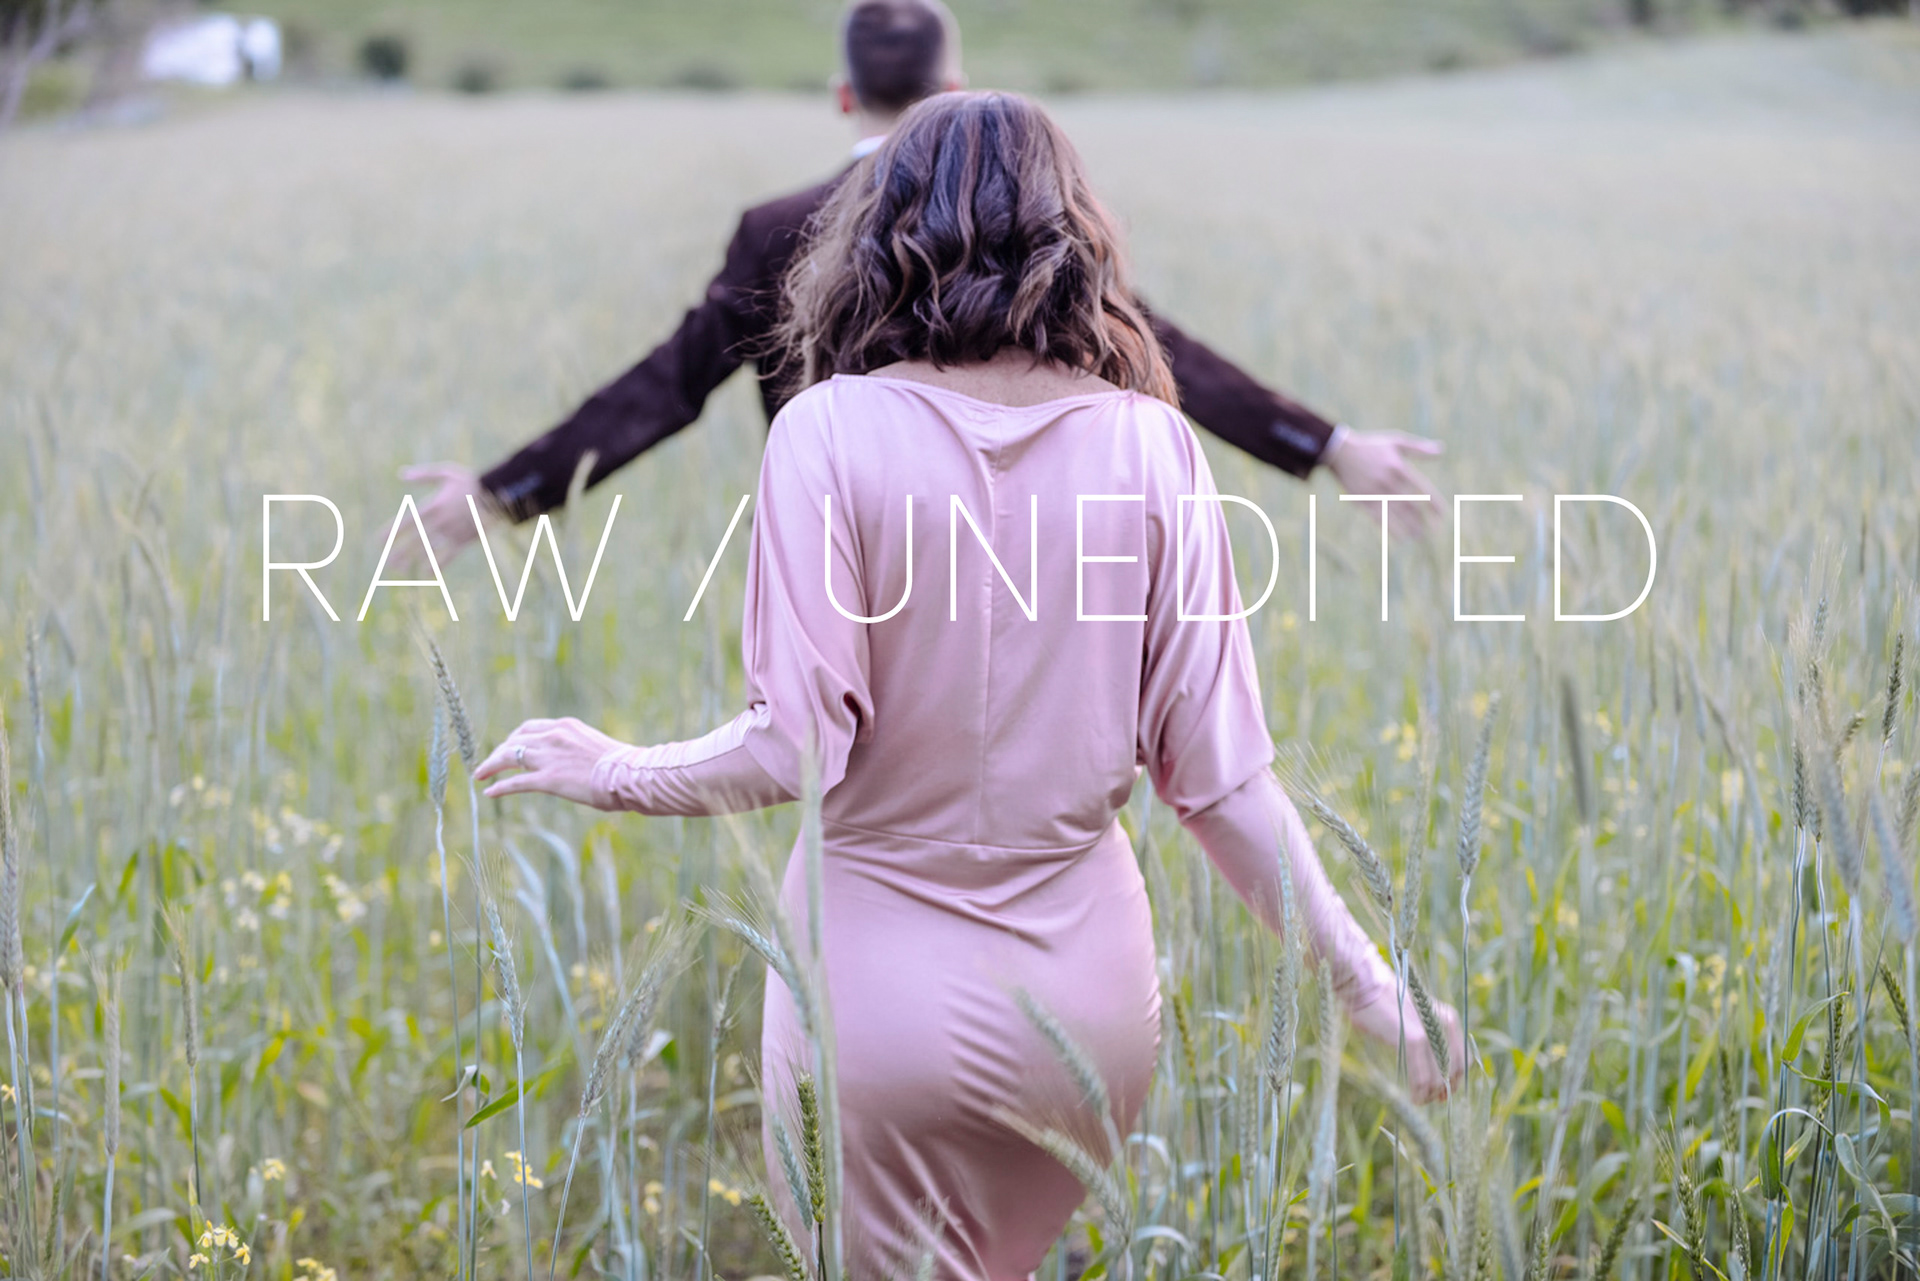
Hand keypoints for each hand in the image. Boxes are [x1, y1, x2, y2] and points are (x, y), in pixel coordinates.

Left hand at [389, 464, 488, 570]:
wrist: (499, 495)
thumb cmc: (471, 481)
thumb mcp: (447, 473)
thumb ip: (424, 475)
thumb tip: (401, 475)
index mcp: (433, 506)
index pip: (407, 522)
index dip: (392, 532)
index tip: (379, 542)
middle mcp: (440, 522)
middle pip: (415, 540)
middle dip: (400, 552)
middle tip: (386, 563)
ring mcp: (452, 533)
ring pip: (428, 550)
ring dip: (413, 560)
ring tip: (400, 569)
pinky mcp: (465, 541)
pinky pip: (448, 556)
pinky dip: (437, 565)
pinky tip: (427, 574)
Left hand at [475, 717, 628, 809]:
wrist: (630, 774)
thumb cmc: (622, 765)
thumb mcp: (594, 745)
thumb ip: (576, 748)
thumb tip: (574, 760)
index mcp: (566, 726)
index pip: (529, 728)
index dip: (514, 738)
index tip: (508, 747)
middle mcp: (553, 737)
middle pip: (514, 740)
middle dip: (498, 751)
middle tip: (489, 763)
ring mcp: (549, 758)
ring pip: (509, 757)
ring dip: (491, 766)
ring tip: (480, 775)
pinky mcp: (548, 780)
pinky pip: (516, 782)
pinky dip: (500, 787)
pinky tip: (489, 792)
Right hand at [1324, 430, 1443, 538]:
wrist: (1339, 452)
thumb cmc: (1370, 446)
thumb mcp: (1395, 441)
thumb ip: (1418, 448)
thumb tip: (1441, 450)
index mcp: (1398, 467)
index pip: (1421, 489)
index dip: (1433, 503)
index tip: (1442, 515)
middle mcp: (1388, 481)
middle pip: (1410, 505)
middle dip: (1423, 519)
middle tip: (1435, 530)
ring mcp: (1374, 492)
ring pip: (1396, 514)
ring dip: (1410, 527)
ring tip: (1420, 536)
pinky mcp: (1363, 501)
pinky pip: (1379, 518)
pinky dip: (1391, 529)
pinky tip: (1401, 538)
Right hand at [1350, 988, 1465, 1102]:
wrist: (1365, 984)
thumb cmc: (1383, 1001)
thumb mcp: (1414, 1016)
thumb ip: (1427, 1035)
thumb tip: (1431, 1066)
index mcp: (1448, 1020)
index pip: (1464, 1060)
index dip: (1455, 1079)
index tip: (1443, 1091)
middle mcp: (1444, 1027)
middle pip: (1454, 1072)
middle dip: (1445, 1089)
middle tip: (1433, 1100)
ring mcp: (1430, 1034)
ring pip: (1439, 1078)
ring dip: (1431, 1094)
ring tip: (1420, 1100)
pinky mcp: (1414, 1040)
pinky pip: (1422, 1077)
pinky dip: (1419, 1093)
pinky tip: (1414, 1098)